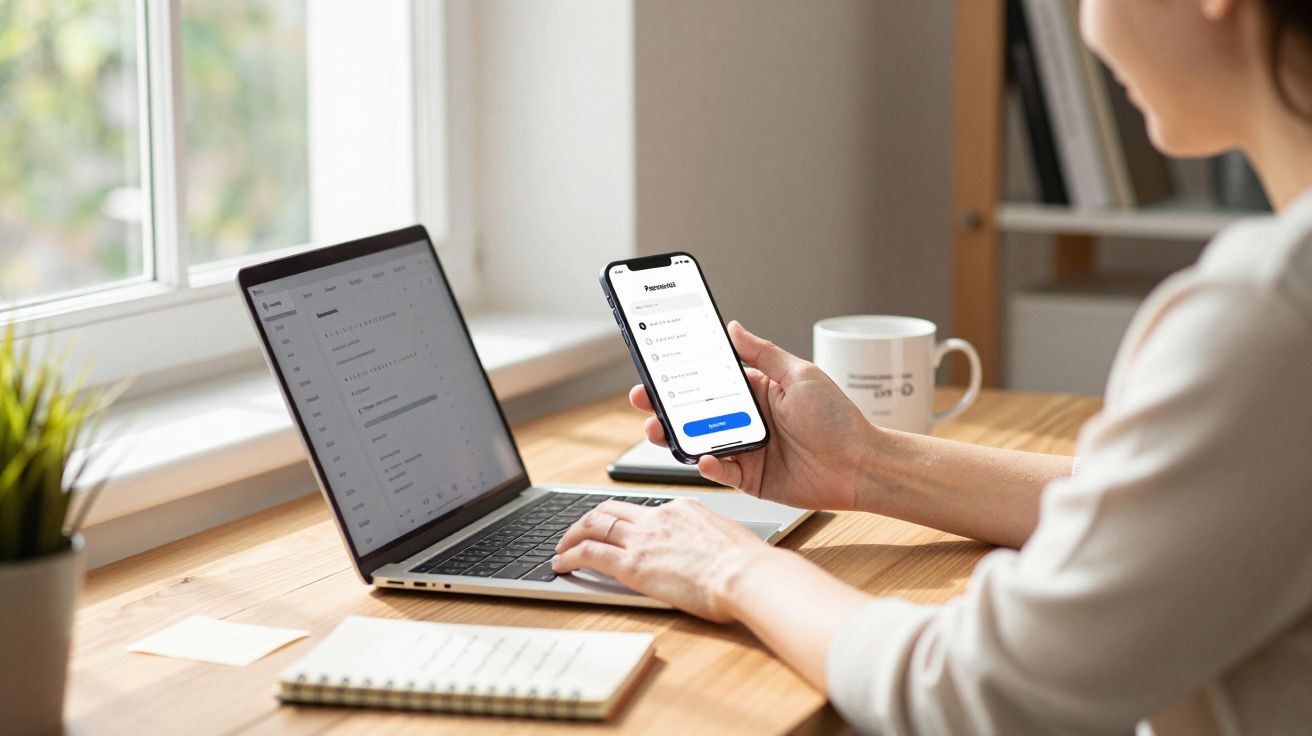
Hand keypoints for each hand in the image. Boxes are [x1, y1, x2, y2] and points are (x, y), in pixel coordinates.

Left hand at [551, 498, 773, 621]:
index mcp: (681, 509)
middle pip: (610, 510)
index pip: (641, 509)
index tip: (613, 526)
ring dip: (572, 536)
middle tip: (577, 532)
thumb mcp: (725, 539)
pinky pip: (590, 553)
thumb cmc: (746, 565)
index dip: (620, 517)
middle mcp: (657, 517)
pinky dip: (570, 556)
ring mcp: (642, 539)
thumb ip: (705, 540)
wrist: (745, 574)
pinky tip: (560, 565)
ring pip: (593, 526)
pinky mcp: (632, 564)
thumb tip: (705, 552)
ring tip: (561, 548)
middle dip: (588, 520)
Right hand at [633, 321, 873, 510]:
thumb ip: (762, 353)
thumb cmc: (837, 419)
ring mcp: (746, 450)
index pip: (709, 381)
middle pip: (695, 413)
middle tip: (644, 400)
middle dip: (665, 407)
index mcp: (756, 392)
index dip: (681, 376)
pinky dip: (708, 466)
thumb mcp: (799, 375)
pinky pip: (721, 472)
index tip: (656, 369)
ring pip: (700, 443)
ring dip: (676, 436)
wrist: (860, 466)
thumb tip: (734, 327)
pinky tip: (702, 457)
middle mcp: (746, 421)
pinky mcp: (751, 479)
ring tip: (658, 430)